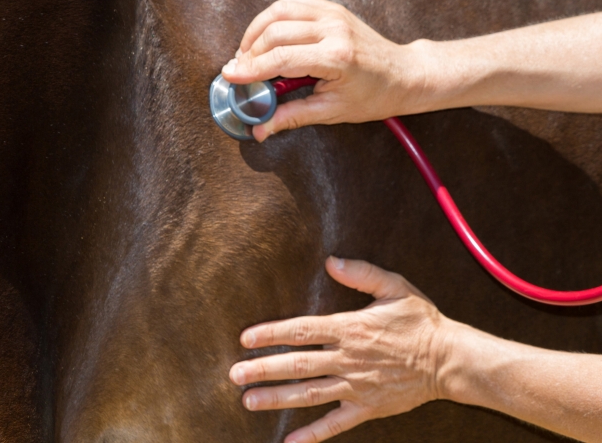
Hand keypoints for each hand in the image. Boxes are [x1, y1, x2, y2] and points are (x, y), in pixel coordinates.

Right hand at [221, 0, 424, 140]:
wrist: (403, 74)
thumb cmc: (373, 96)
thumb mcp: (332, 112)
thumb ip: (292, 117)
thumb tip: (261, 129)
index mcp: (336, 57)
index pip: (281, 58)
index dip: (251, 68)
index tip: (230, 75)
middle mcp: (333, 29)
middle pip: (275, 33)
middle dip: (250, 52)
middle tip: (239, 71)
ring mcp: (332, 14)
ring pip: (279, 11)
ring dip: (256, 31)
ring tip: (247, 53)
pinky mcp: (331, 7)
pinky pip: (292, 2)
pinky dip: (272, 16)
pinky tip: (265, 34)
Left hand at [229, 257, 450, 442]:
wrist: (450, 360)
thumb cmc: (421, 321)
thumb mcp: (395, 287)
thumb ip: (361, 274)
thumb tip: (331, 261)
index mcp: (350, 328)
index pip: (302, 330)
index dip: (271, 333)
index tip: (246, 338)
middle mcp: (348, 358)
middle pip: (298, 364)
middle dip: (263, 369)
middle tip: (234, 374)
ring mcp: (356, 385)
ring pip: (310, 393)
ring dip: (278, 398)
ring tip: (249, 401)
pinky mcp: (367, 407)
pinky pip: (336, 423)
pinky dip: (313, 434)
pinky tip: (290, 442)